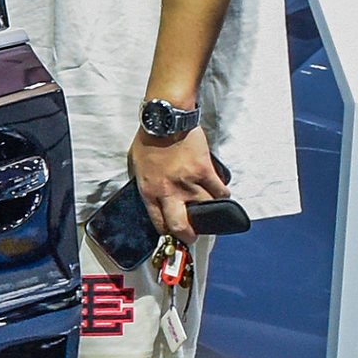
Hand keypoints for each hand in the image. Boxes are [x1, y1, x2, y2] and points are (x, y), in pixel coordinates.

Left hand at [131, 120, 227, 238]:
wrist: (166, 121)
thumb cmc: (148, 140)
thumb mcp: (135, 166)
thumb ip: (143, 183)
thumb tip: (150, 195)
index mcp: (149, 192)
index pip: (159, 224)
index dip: (168, 233)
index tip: (173, 234)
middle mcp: (169, 192)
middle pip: (182, 226)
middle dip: (189, 235)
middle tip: (194, 235)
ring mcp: (188, 183)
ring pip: (206, 209)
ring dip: (210, 211)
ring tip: (211, 210)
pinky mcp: (205, 171)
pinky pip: (219, 190)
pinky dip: (222, 194)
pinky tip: (221, 194)